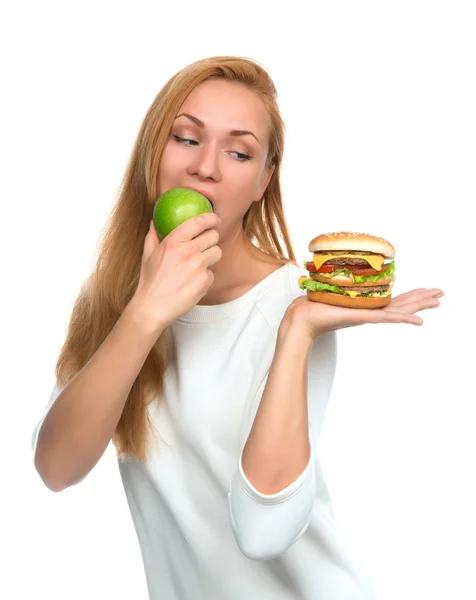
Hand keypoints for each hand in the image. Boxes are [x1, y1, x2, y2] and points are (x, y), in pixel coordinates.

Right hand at [128, 213, 221, 332]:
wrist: (153, 308)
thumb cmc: (150, 282)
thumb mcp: (147, 255)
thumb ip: (153, 236)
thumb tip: (154, 221)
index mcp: (172, 242)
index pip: (198, 222)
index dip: (211, 218)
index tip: (215, 219)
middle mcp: (187, 252)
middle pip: (213, 236)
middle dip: (212, 238)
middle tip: (207, 243)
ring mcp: (198, 267)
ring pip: (217, 252)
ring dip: (211, 256)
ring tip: (199, 263)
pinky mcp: (204, 281)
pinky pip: (212, 272)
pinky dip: (205, 276)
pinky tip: (193, 281)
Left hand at [282, 287, 443, 340]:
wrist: (300, 321)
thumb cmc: (310, 307)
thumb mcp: (329, 290)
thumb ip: (337, 284)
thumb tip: (335, 270)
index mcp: (364, 306)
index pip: (392, 299)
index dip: (409, 295)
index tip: (425, 291)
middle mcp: (368, 311)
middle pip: (401, 304)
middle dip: (422, 299)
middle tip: (441, 295)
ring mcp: (367, 316)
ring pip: (399, 310)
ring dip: (419, 305)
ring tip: (437, 301)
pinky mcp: (361, 318)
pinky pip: (386, 318)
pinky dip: (403, 319)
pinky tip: (418, 320)